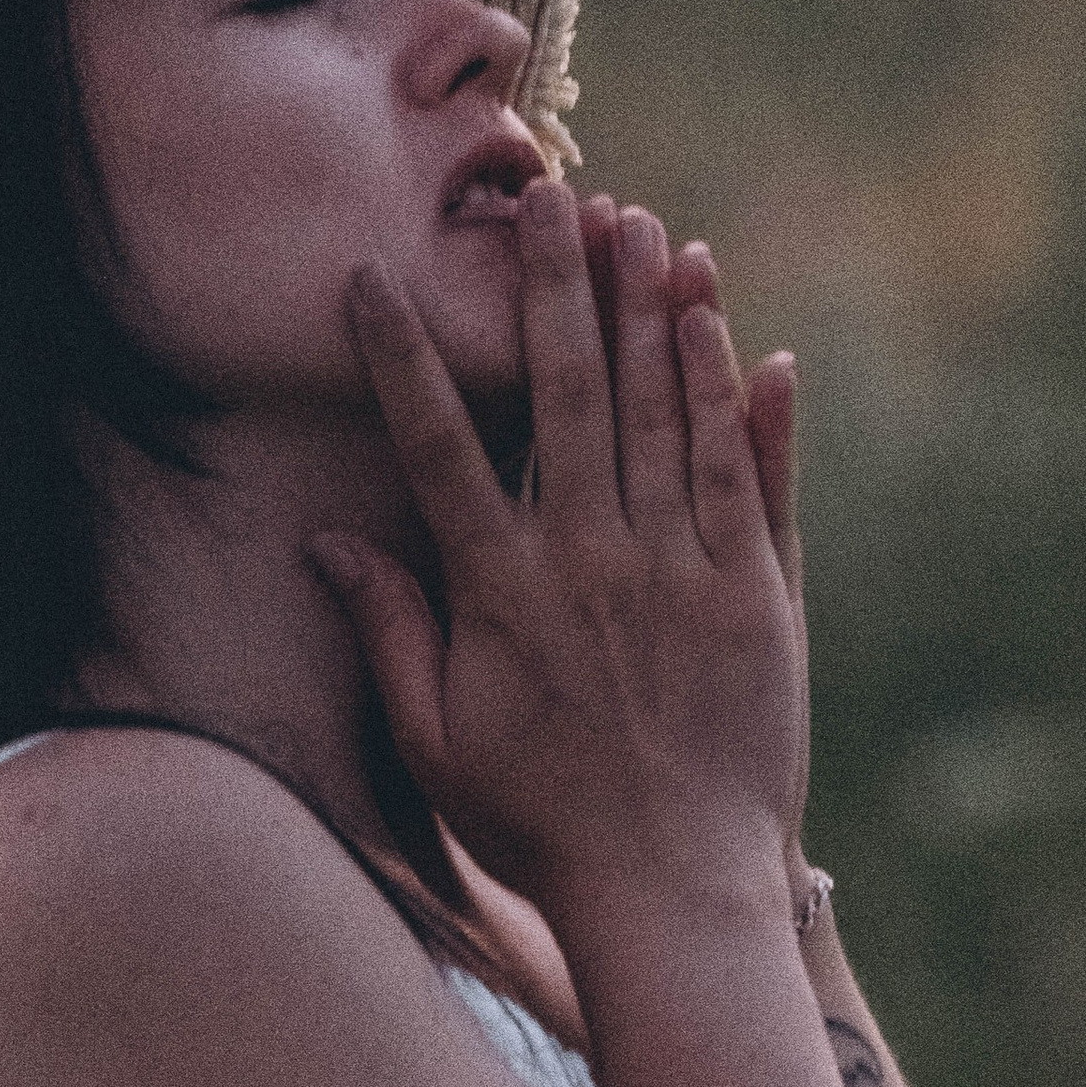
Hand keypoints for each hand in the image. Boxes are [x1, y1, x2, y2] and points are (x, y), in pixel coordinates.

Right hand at [309, 181, 805, 928]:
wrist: (676, 892)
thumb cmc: (541, 825)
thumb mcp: (436, 741)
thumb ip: (389, 632)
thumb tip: (327, 543)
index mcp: (504, 594)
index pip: (440, 447)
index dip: (404, 356)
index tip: (373, 278)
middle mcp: (593, 564)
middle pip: (569, 395)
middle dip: (552, 286)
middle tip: (541, 194)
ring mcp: (683, 573)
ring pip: (664, 415)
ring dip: (648, 313)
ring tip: (637, 224)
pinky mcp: (758, 595)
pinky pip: (748, 479)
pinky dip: (741, 402)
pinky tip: (732, 331)